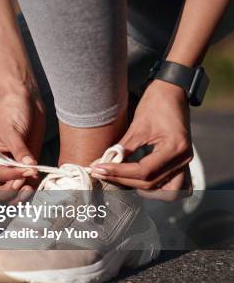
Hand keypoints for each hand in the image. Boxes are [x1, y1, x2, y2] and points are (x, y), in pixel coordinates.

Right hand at [0, 91, 45, 191]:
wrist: (24, 100)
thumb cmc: (11, 111)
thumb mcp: (12, 130)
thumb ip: (20, 150)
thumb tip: (30, 167)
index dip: (14, 177)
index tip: (29, 169)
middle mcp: (0, 165)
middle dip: (11, 193)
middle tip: (26, 184)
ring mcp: (14, 167)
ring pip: (13, 192)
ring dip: (21, 196)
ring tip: (32, 189)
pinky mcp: (28, 165)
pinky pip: (29, 183)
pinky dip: (34, 189)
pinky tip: (41, 186)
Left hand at [91, 80, 192, 198]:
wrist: (173, 92)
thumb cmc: (156, 104)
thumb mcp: (137, 126)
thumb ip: (122, 149)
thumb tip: (102, 164)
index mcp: (175, 148)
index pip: (143, 171)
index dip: (118, 173)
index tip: (98, 169)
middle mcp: (183, 159)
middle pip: (150, 183)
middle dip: (122, 180)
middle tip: (100, 172)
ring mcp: (184, 163)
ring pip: (162, 190)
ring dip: (139, 187)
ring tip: (118, 177)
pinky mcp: (179, 163)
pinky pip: (169, 185)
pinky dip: (153, 186)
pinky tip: (134, 179)